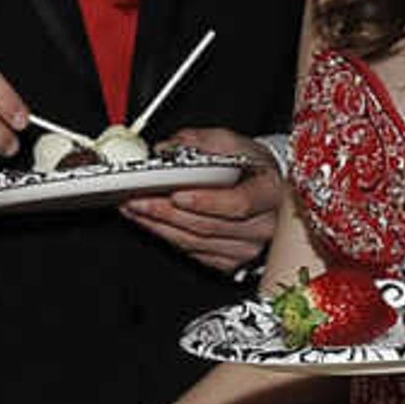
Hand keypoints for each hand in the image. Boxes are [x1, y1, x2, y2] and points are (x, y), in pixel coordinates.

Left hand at [122, 126, 284, 275]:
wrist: (267, 188)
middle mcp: (263, 226)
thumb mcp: (235, 143)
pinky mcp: (231, 261)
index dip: (206, 201)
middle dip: (165, 211)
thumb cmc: (254, 166)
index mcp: (270, 193)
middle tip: (136, 199)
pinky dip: (167, 237)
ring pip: (195, 242)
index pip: (239, 204)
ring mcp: (247, 247)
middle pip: (208, 225)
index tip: (176, 194)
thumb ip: (202, 142)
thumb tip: (169, 148)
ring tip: (134, 208)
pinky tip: (150, 223)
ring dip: (159, 226)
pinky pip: (193, 253)